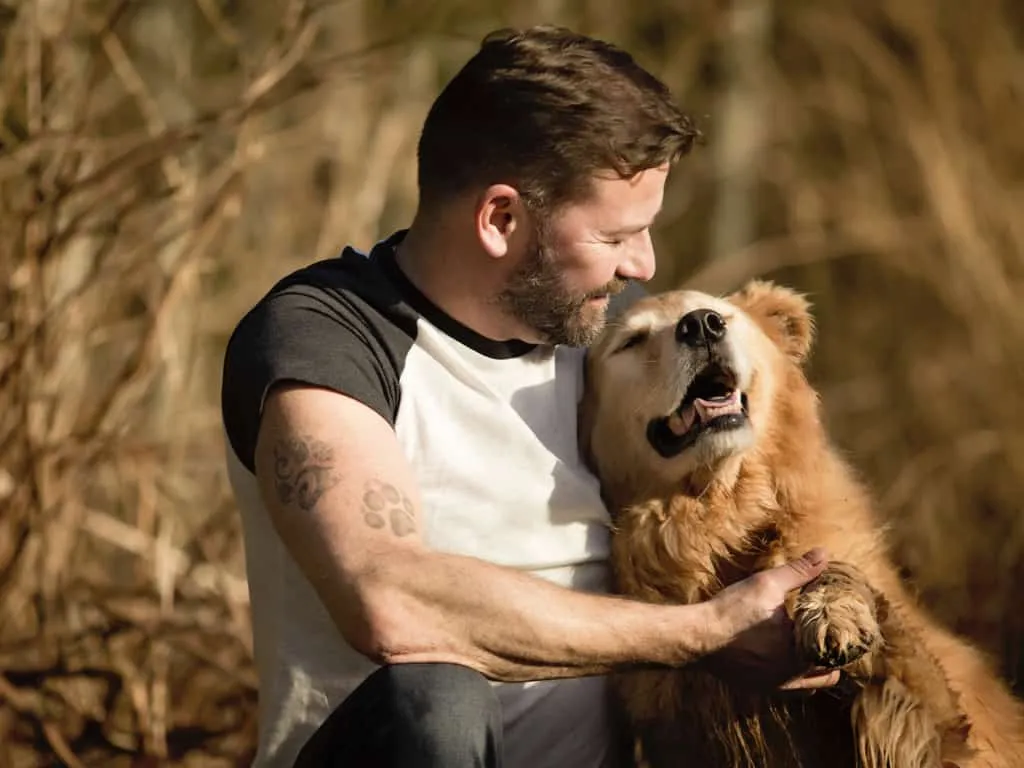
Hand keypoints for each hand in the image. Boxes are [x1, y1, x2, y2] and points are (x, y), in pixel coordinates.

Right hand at [702, 548, 841, 691]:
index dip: (841, 637)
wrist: (696, 636)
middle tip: (825, 633)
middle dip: (830, 655)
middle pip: (828, 674)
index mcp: (801, 654)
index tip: (839, 622)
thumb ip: (799, 572)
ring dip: (813, 669)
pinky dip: (793, 674)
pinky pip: (787, 688)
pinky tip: (783, 655)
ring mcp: (774, 687)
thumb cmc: (732, 611)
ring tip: (808, 646)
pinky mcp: (758, 688)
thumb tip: (824, 554)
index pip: (837, 652)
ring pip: (809, 685)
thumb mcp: (767, 584)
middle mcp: (792, 678)